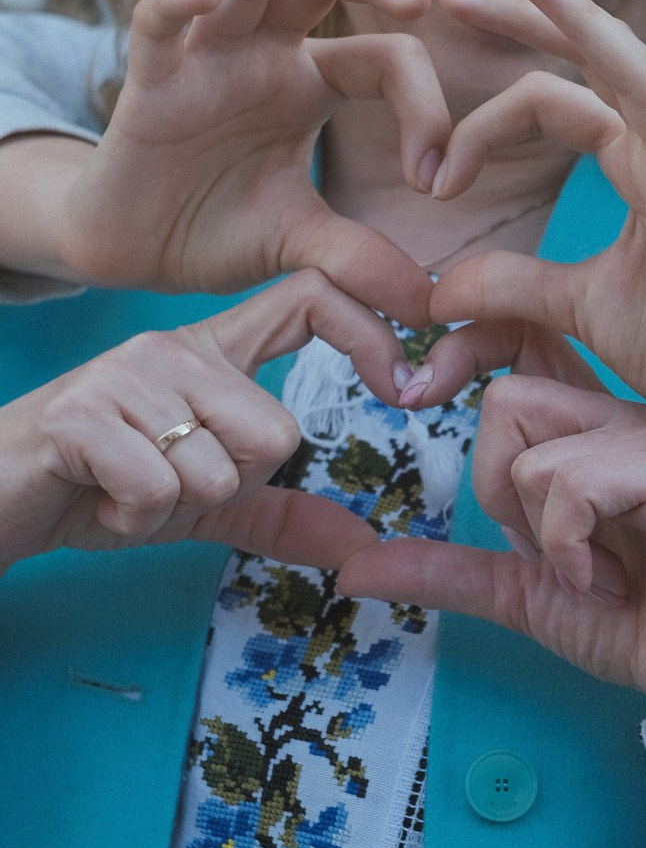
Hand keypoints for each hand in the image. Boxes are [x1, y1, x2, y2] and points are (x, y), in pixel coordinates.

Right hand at [0, 271, 404, 570]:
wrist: (1, 498)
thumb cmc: (102, 486)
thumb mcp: (204, 503)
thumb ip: (280, 514)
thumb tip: (363, 548)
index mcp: (213, 353)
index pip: (311, 300)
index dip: (370, 330)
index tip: (403, 387)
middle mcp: (176, 346)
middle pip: (277, 433)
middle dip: (229, 486)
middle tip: (168, 480)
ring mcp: (127, 371)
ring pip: (218, 468)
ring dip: (173, 507)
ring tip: (124, 486)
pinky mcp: (82, 410)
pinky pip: (158, 489)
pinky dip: (132, 517)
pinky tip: (98, 497)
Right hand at [54, 0, 447, 318]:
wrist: (140, 250)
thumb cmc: (219, 228)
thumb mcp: (302, 244)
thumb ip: (361, 261)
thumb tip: (426, 306)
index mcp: (313, 85)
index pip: (386, 61)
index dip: (424, 110)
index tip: (434, 183)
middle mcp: (265, 56)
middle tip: (417, 4)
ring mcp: (206, 59)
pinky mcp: (151, 82)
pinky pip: (158, 24)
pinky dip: (177, 3)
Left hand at [340, 379, 645, 744]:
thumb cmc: (626, 621)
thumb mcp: (515, 590)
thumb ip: (443, 569)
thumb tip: (351, 570)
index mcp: (583, 429)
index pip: (518, 338)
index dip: (465, 350)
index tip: (422, 399)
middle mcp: (616, 414)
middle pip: (502, 394)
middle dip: (496, 487)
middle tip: (545, 546)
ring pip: (527, 433)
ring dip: (535, 525)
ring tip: (584, 568)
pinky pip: (569, 479)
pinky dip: (565, 546)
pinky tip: (602, 579)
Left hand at [427, 0, 645, 464]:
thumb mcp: (576, 308)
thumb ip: (513, 288)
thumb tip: (438, 293)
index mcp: (634, 168)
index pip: (555, 105)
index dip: (486, 123)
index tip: (434, 175)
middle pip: (592, 65)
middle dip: (524, 20)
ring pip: (641, 82)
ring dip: (587, 26)